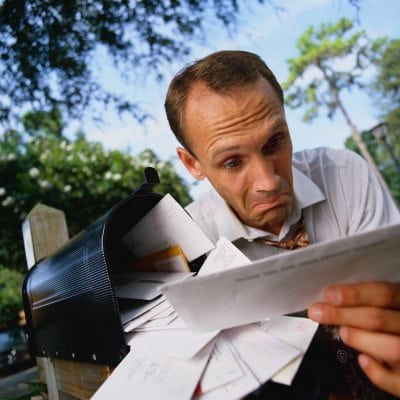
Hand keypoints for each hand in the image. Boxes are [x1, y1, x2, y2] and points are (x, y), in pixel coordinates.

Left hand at [308, 281, 399, 396]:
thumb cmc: (392, 321)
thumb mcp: (387, 306)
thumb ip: (367, 303)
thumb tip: (330, 302)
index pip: (383, 293)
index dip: (355, 294)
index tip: (329, 294)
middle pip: (379, 319)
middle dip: (344, 315)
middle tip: (318, 313)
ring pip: (392, 347)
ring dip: (360, 339)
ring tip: (343, 333)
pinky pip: (398, 380)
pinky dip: (378, 373)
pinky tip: (362, 360)